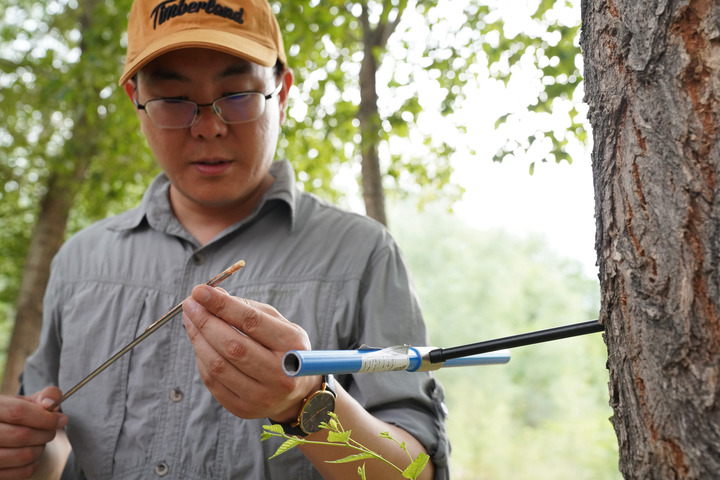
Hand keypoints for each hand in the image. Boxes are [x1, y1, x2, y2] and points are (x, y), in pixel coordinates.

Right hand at [0, 386, 67, 478]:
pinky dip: (35, 463)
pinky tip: (31, 452)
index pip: (19, 412)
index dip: (45, 417)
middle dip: (45, 433)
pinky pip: (23, 472)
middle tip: (50, 430)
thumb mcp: (21, 401)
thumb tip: (52, 403)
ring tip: (39, 440)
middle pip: (23, 435)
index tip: (60, 419)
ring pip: (24, 455)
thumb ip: (42, 397)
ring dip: (41, 448)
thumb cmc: (9, 416)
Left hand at [182, 285, 320, 421]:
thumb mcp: (279, 324)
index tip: (200, 290)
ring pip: (218, 366)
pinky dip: (202, 359)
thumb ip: (248, 308)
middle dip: (205, 321)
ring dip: (198, 339)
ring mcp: (261, 396)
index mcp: (292, 346)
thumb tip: (213, 295)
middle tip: (190, 304)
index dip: (222, 305)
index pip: (252, 322)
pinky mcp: (243, 409)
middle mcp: (279, 375)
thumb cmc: (286, 350)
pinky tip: (199, 343)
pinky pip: (213, 383)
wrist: (298, 394)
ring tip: (190, 320)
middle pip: (232, 346)